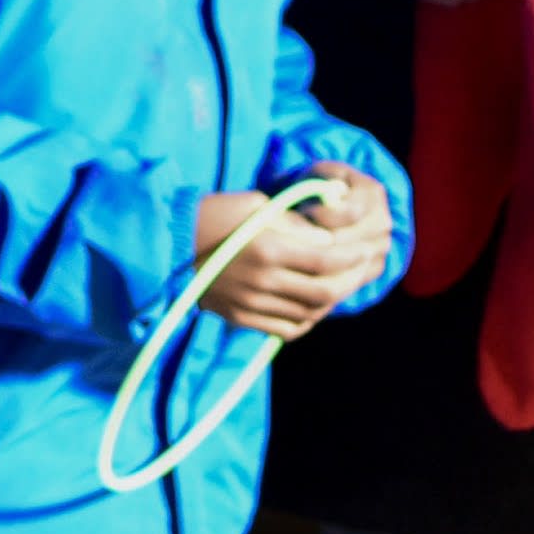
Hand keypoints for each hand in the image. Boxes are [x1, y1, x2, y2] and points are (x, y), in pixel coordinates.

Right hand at [195, 178, 385, 338]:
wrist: (168, 241)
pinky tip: (314, 306)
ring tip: (342, 286)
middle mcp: (262, 282)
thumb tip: (327, 241)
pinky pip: (286, 328)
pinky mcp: (240, 318)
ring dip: (332, 302)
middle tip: (362, 270)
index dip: (351, 257)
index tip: (365, 249)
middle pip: (322, 292)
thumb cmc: (213, 213)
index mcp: (267, 249)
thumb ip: (293, 224)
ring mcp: (251, 304)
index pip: (325, 261)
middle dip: (350, 281)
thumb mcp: (255, 205)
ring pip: (309, 314)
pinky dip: (308, 320)